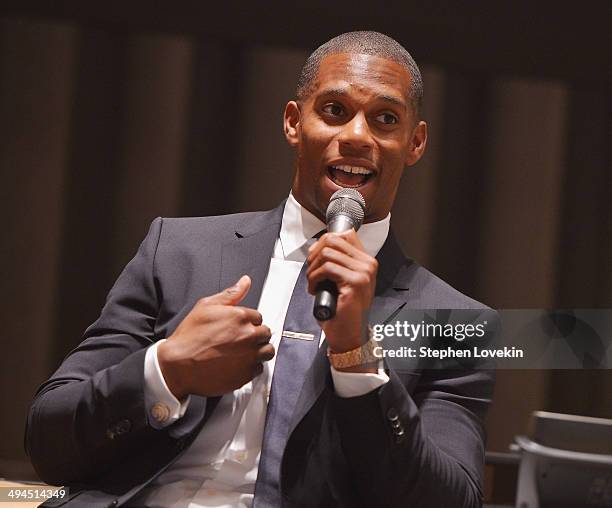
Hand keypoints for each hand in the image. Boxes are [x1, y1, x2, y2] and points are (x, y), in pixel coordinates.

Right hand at [157, 275, 273, 398]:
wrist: (177, 365)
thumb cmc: (189, 336)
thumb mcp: (206, 306)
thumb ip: (230, 294)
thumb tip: (245, 282)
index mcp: (240, 317)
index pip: (259, 317)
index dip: (249, 322)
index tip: (239, 327)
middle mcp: (248, 336)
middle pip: (265, 333)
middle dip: (256, 335)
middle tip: (240, 340)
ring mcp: (248, 356)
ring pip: (267, 352)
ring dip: (259, 351)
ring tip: (244, 352)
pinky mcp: (245, 374)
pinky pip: (258, 369)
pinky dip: (251, 367)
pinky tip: (237, 364)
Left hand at [306, 230, 377, 354]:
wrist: (349, 333)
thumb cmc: (343, 310)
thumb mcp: (341, 280)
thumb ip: (337, 262)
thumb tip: (317, 247)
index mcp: (366, 261)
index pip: (344, 234)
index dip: (323, 242)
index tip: (316, 256)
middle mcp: (368, 265)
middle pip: (333, 240)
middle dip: (315, 254)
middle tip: (311, 270)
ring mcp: (363, 274)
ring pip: (327, 253)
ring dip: (312, 268)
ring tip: (312, 282)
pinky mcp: (355, 284)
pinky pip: (327, 269)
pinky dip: (314, 277)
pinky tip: (314, 288)